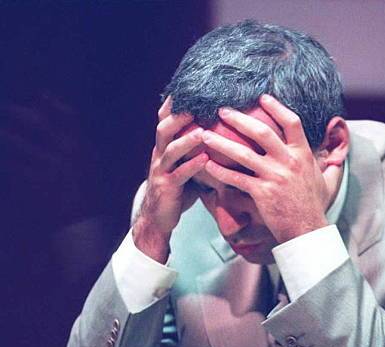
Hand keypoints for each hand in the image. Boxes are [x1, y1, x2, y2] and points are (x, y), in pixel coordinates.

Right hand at [132, 97, 207, 261]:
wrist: (158, 218)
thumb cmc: (177, 190)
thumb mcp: (185, 166)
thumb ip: (197, 150)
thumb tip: (224, 135)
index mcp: (164, 148)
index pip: (165, 120)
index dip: (174, 104)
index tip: (188, 87)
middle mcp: (159, 156)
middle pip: (164, 129)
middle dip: (179, 116)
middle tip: (196, 104)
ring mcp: (161, 172)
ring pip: (171, 150)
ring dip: (187, 140)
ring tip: (203, 131)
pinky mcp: (167, 188)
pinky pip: (179, 175)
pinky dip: (192, 166)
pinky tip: (205, 160)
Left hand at [201, 95, 332, 243]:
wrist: (308, 230)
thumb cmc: (315, 206)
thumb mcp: (327, 180)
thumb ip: (328, 165)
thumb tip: (337, 155)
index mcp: (303, 154)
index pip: (291, 122)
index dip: (276, 107)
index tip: (261, 97)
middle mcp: (288, 162)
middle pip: (261, 132)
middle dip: (239, 119)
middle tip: (222, 111)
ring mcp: (274, 177)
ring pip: (243, 154)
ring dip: (221, 143)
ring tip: (205, 135)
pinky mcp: (262, 193)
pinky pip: (236, 178)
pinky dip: (221, 172)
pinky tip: (208, 166)